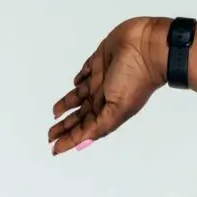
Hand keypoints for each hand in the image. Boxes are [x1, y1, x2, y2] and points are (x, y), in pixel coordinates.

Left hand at [48, 16, 170, 155]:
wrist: (146, 47)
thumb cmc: (136, 78)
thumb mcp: (118, 109)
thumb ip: (100, 126)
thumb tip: (83, 141)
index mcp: (109, 111)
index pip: (85, 129)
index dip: (70, 139)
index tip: (55, 148)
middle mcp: (104, 97)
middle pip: (80, 115)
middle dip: (66, 126)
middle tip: (50, 135)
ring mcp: (102, 79)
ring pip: (80, 96)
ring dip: (68, 105)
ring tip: (55, 114)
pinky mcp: (100, 61)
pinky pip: (86, 72)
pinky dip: (80, 79)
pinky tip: (75, 83)